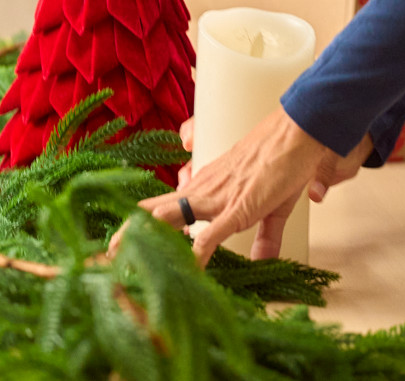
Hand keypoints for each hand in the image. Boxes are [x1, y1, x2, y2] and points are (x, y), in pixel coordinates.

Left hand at [141, 111, 372, 264]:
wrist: (298, 132)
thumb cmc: (283, 159)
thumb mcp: (271, 206)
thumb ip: (266, 235)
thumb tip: (263, 259)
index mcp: (205, 187)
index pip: (163, 206)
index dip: (140, 223)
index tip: (123, 240)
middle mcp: (203, 190)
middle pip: (153, 210)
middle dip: (126, 233)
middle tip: (106, 256)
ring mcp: (217, 198)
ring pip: (168, 216)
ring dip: (145, 239)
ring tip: (124, 262)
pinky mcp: (238, 207)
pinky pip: (211, 235)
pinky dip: (197, 254)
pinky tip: (189, 271)